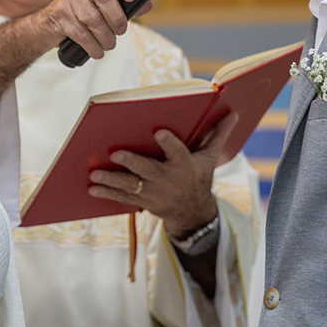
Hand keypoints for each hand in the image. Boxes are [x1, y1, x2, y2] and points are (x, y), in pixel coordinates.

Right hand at [35, 0, 146, 59]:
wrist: (49, 23)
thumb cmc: (81, 13)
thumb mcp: (102, 6)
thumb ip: (124, 5)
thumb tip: (147, 5)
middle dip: (116, 18)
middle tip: (121, 31)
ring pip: (92, 18)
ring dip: (105, 37)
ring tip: (109, 45)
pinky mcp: (60, 15)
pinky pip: (80, 33)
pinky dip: (92, 46)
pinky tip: (97, 51)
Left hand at [88, 112, 238, 237]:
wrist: (193, 213)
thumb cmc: (199, 176)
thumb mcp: (210, 158)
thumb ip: (218, 135)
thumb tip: (234, 113)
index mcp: (185, 166)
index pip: (178, 153)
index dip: (169, 143)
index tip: (159, 132)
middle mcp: (169, 180)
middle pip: (148, 171)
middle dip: (132, 162)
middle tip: (115, 152)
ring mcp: (155, 193)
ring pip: (131, 187)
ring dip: (111, 181)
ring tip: (94, 175)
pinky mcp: (144, 202)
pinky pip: (123, 198)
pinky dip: (107, 194)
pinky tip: (91, 188)